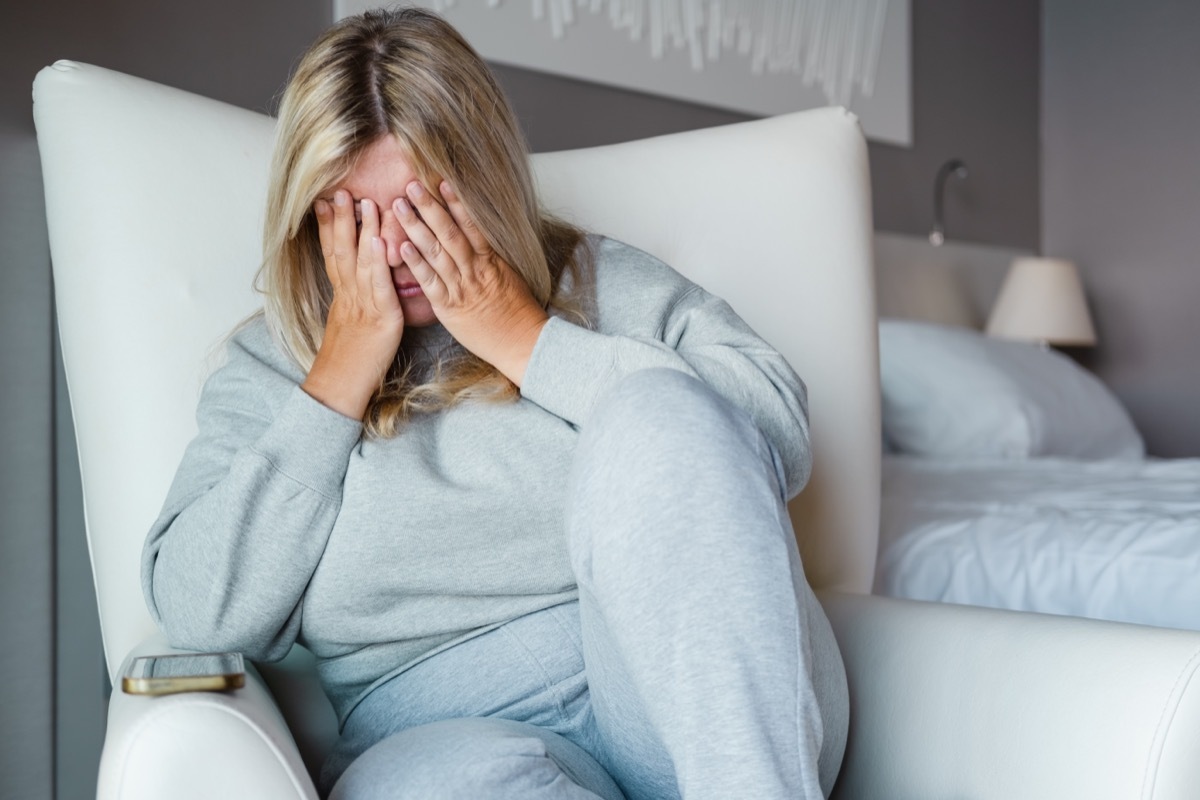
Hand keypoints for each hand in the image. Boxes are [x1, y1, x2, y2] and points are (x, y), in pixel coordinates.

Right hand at [301, 190, 404, 419]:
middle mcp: (349, 295)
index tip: (324, 202)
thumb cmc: (351, 360)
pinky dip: (379, 260)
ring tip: (364, 202)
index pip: (333, 254)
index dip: (328, 228)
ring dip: (362, 229)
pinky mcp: (381, 316)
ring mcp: (363, 304)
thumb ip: (355, 301)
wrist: (342, 385)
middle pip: (342, 250)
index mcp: (343, 296)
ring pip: (360, 261)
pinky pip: (379, 284)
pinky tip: (381, 240)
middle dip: (340, 219)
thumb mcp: (350, 323)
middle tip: (339, 190)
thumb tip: (357, 286)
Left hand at [393, 180, 548, 385]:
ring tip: (399, 207)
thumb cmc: (518, 313)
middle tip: (411, 185)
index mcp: (490, 261)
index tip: (441, 181)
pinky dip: (417, 263)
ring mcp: (460, 287)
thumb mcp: (509, 279)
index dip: (455, 202)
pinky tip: (402, 247)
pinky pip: (430, 282)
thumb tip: (479, 243)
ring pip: (436, 252)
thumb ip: (491, 260)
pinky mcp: (449, 308)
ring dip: (416, 227)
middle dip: (429, 207)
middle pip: (449, 232)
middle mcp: (474, 270)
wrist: (523, 342)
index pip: (471, 225)